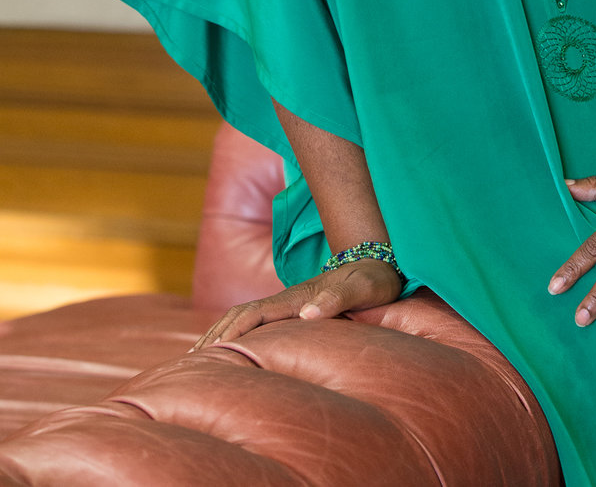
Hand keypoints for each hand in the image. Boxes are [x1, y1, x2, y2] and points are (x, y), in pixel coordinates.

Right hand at [191, 258, 402, 349]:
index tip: (209, 352)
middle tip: (188, 364)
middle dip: (215, 335)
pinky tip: (229, 348)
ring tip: (197, 359)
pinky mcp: (293, 310)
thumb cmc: (372, 280)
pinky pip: (256, 321)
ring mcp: (288, 304)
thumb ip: (337, 301)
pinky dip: (235, 332)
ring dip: (221, 334)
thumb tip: (306, 316)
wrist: (377, 262)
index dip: (232, 332)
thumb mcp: (362, 290)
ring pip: (244, 316)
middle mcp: (287, 300)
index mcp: (297, 298)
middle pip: (240, 315)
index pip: (255, 314)